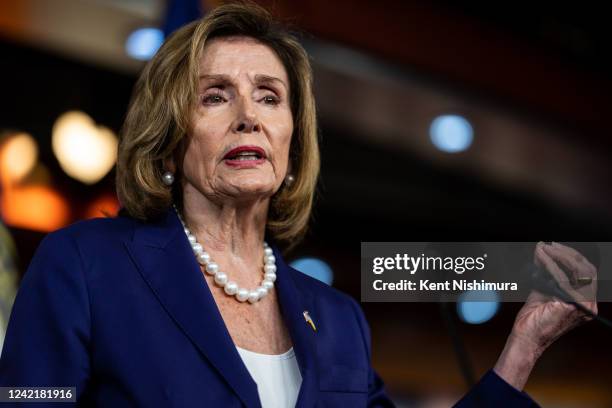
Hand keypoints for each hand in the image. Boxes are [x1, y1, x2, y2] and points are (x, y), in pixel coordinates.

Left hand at [494, 242, 597, 389]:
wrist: (526, 335)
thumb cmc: (534, 316)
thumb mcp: (543, 288)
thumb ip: (546, 271)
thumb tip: (543, 250)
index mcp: (585, 300)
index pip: (586, 272)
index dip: (572, 256)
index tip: (554, 246)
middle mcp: (589, 304)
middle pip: (586, 269)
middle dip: (567, 253)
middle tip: (548, 245)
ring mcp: (584, 306)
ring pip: (578, 271)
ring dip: (559, 256)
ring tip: (543, 249)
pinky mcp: (573, 306)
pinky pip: (563, 279)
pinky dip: (551, 265)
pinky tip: (540, 258)